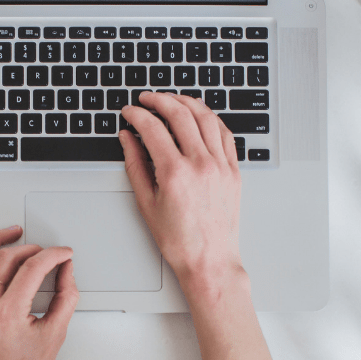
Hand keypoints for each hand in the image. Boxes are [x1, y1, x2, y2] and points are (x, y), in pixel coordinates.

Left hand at [0, 226, 78, 359]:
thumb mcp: (56, 334)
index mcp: (10, 313)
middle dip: (31, 248)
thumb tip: (66, 271)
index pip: (34, 267)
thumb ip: (66, 297)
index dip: (53, 255)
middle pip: (7, 259)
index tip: (63, 254)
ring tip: (11, 232)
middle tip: (46, 252)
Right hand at [119, 92, 243, 297]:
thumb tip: (127, 138)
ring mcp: (221, 166)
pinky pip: (225, 133)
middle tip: (147, 98)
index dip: (137, 115)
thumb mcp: (146, 202)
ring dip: (187, 102)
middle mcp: (201, 164)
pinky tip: (200, 117)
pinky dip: (211, 119)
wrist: (209, 261)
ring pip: (206, 117)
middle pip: (180, 114)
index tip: (129, 112)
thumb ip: (135, 164)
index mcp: (175, 173)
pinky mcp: (234, 170)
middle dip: (159, 100)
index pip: (152, 128)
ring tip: (172, 100)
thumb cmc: (178, 240)